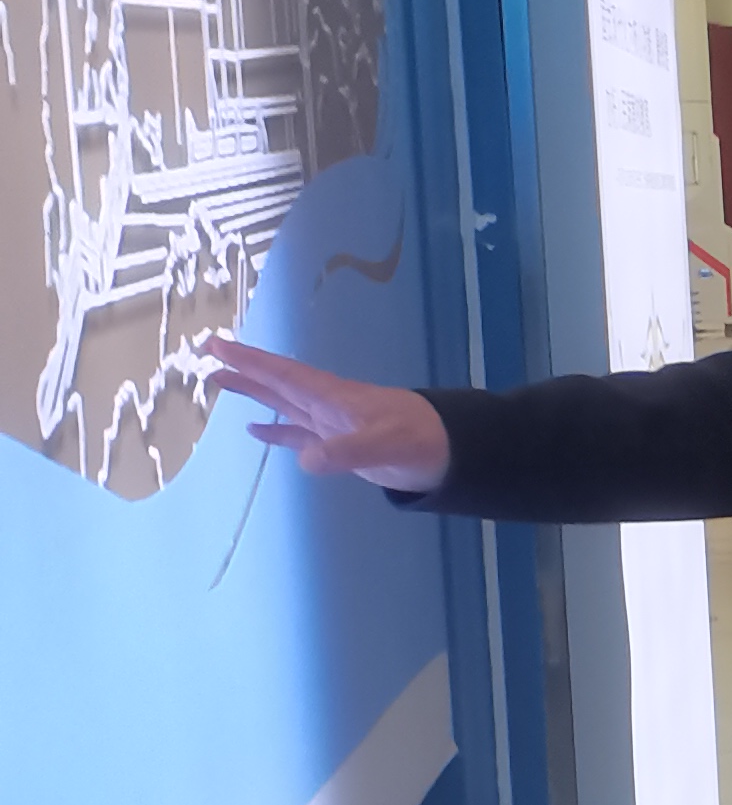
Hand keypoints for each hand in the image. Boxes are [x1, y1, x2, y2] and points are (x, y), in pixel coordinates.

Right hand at [204, 338, 450, 493]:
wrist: (450, 452)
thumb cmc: (419, 440)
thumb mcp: (384, 445)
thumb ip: (346, 451)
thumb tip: (306, 459)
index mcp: (333, 397)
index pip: (283, 374)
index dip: (249, 361)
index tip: (216, 344)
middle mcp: (327, 405)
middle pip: (276, 382)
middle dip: (243, 369)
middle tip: (207, 353)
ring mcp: (332, 424)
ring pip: (283, 404)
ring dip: (254, 395)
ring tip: (218, 383)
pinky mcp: (340, 444)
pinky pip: (299, 434)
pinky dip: (277, 433)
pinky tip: (255, 431)